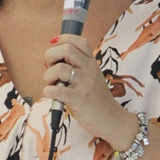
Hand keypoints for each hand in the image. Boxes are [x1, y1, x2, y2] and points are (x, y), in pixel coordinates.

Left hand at [43, 34, 135, 148]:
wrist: (112, 120)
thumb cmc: (96, 100)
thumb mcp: (91, 78)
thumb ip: (77, 68)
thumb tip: (52, 61)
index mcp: (92, 62)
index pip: (79, 41)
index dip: (63, 39)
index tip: (54, 46)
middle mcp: (89, 69)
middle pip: (65, 50)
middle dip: (50, 57)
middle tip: (51, 69)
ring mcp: (85, 83)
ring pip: (59, 69)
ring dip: (48, 77)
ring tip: (52, 85)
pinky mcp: (79, 99)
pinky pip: (56, 90)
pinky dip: (48, 91)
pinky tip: (52, 95)